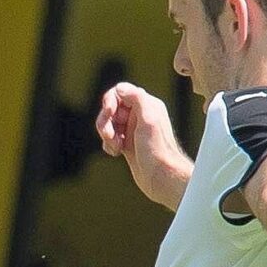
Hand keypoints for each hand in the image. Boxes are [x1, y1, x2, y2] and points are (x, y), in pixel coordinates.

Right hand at [94, 83, 189, 203]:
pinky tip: (117, 153)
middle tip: (109, 136)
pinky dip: (108, 145)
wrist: (162, 178)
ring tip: (115, 146)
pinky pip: (110, 138)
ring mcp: (133, 130)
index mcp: (147, 105)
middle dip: (105, 121)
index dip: (110, 101)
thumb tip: (120, 88)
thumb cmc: (157, 151)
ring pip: (108, 124)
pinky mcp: (128, 144)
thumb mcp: (149, 119)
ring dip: (106, 134)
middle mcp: (140, 115)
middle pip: (111, 108)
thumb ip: (137, 98)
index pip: (120, 92)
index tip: (109, 113)